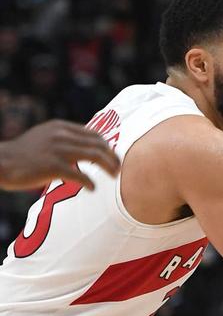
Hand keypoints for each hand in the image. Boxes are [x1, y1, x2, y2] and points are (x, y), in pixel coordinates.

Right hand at [0, 120, 119, 190]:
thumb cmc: (24, 154)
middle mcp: (61, 135)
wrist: (1, 162)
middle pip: (99, 145)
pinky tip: (92, 188)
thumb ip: (64, 138)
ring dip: (108, 167)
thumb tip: (86, 145)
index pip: (94, 134)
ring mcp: (57, 150)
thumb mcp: (45, 137)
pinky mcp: (53, 166)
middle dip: (113, 158)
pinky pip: (80, 175)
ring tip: (114, 177)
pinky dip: (90, 183)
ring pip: (94, 156)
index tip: (114, 158)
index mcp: (60, 127)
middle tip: (118, 170)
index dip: (108, 147)